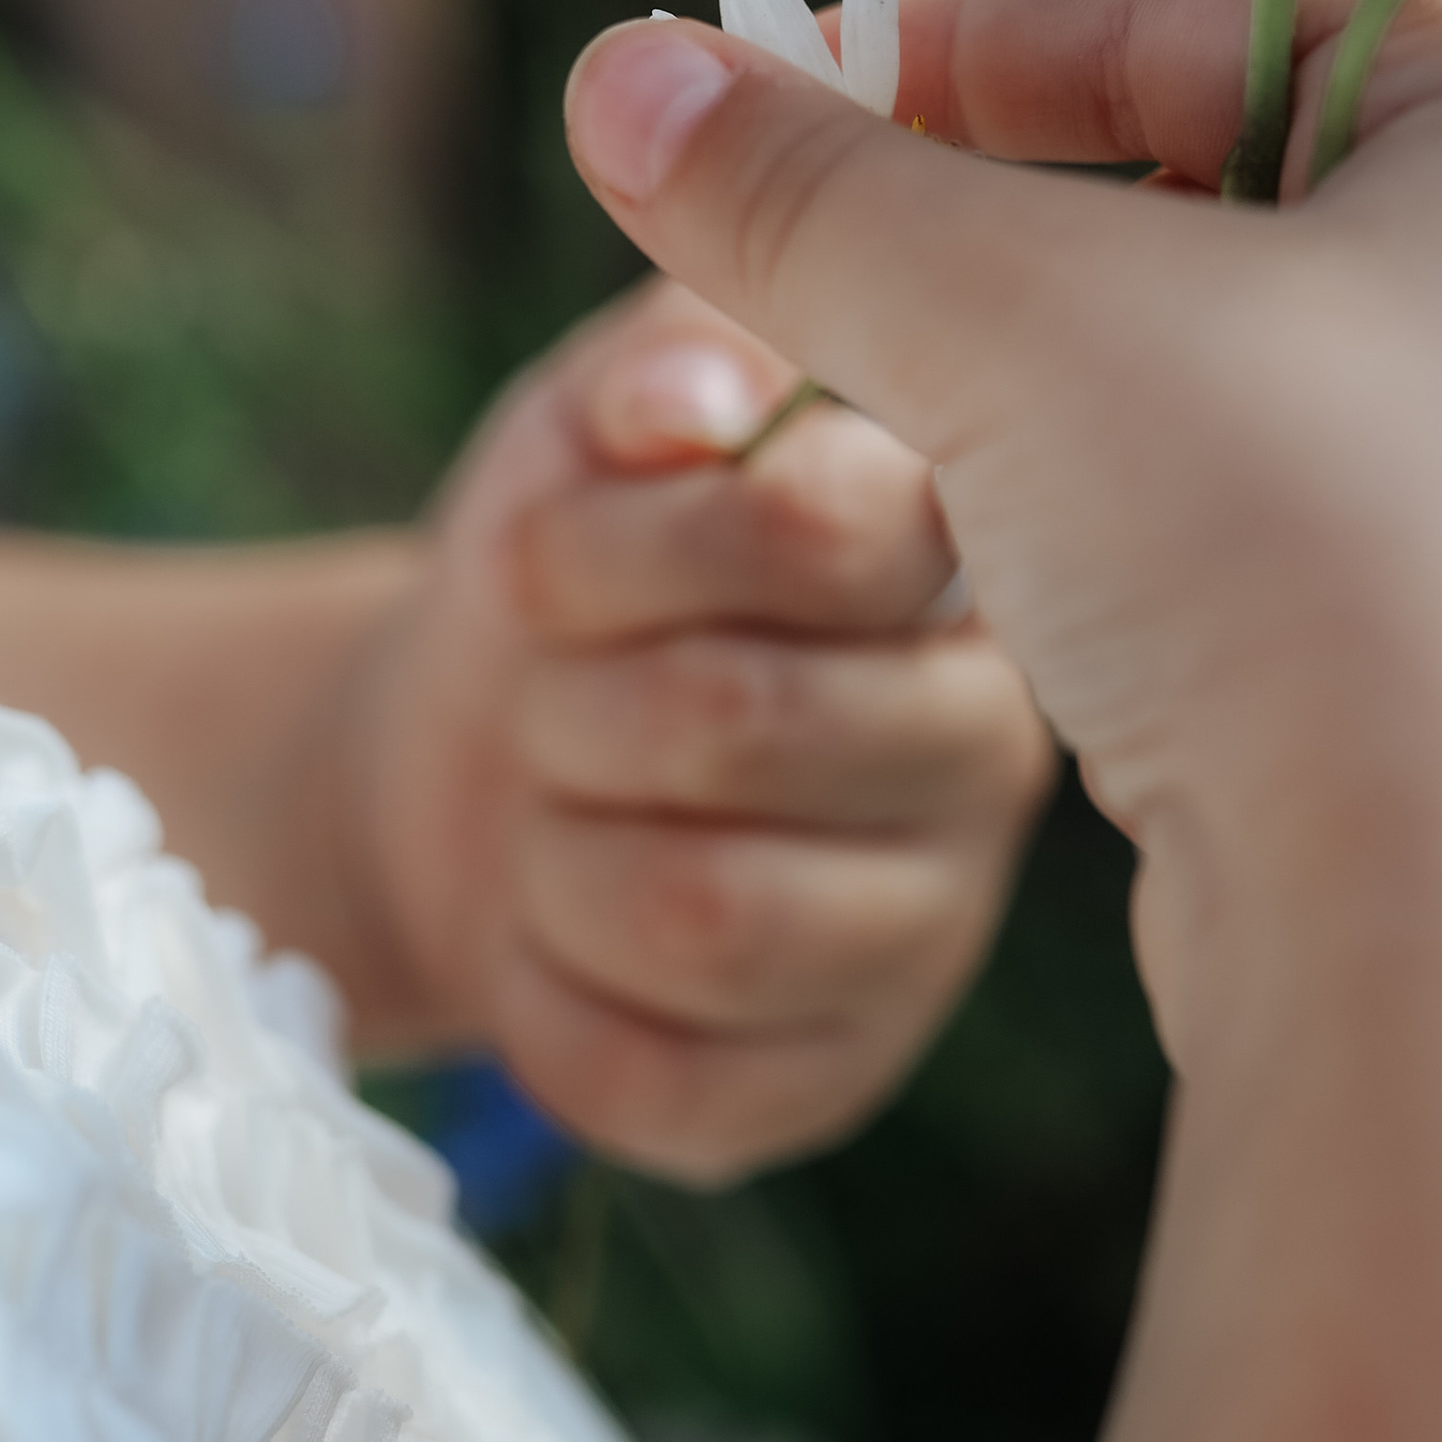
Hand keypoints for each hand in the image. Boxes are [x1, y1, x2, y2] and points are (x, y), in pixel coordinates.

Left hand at [342, 277, 1055, 1180]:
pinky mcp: (831, 1080)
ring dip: (556, 857)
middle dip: (568, 704)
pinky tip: (556, 947)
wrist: (459, 764)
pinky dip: (544, 1004)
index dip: (634, 545)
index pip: (836, 534)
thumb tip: (693, 408)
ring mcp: (924, 933)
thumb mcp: (591, 422)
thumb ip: (659, 361)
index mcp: (951, 560)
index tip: (555, 553)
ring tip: (562, 817)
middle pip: (739, 723)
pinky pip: (658, 1077)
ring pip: (702, 916)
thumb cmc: (564, 567)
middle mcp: (982, 748)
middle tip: (554, 698)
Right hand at [566, 0, 1441, 1441]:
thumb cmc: (1311, 629)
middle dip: (1012, 221)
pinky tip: (1027, 650)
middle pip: (1247, 187)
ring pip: (1240, 395)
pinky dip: (1106, 568)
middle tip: (800, 273)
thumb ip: (813, 193)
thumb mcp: (1030, 336)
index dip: (1010, 21)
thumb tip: (601, 81)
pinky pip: (1246, 569)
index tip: (813, 107)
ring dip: (1047, 413)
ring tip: (903, 490)